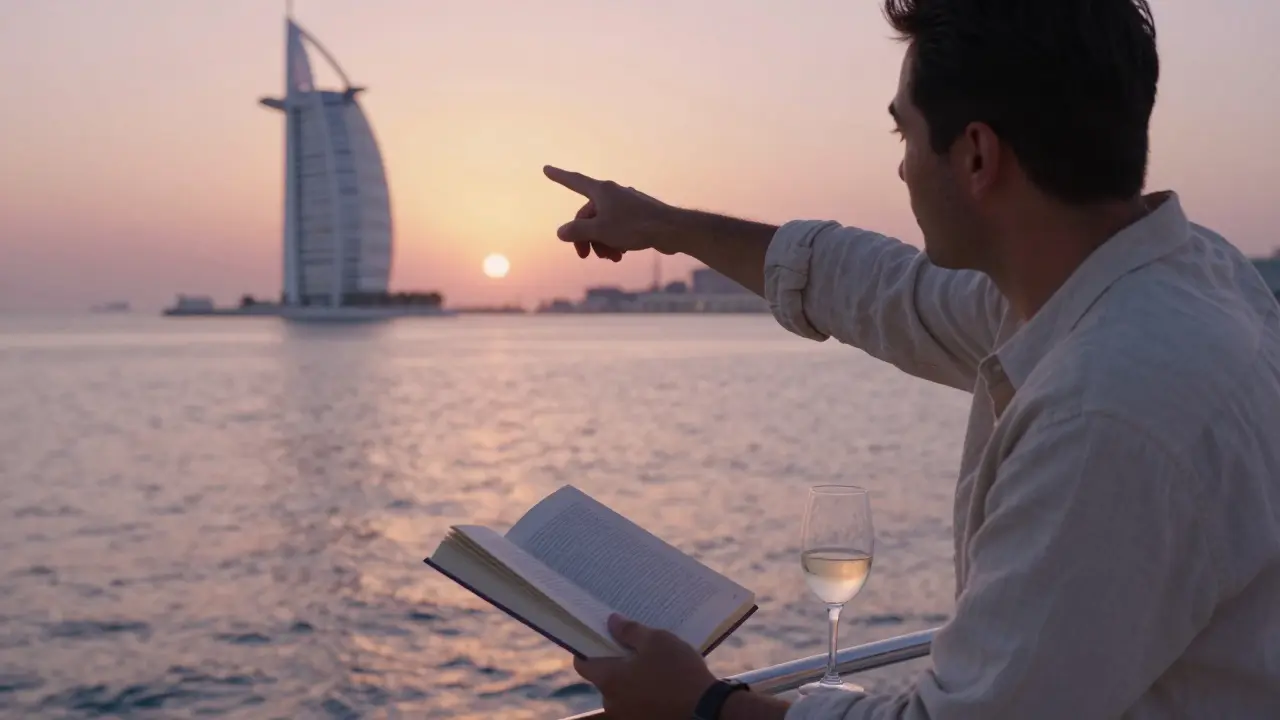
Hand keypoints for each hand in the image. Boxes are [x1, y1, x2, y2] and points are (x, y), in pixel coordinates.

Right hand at [543, 165, 680, 261]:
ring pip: (603, 224)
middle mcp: (613, 193)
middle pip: (588, 214)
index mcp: (602, 191)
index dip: (558, 176)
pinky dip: (615, 241)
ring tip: (610, 258)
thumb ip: (577, 231)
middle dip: (584, 236)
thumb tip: (561, 232)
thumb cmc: (636, 226)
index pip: (574, 181)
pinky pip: (618, 228)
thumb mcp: (600, 231)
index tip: (546, 169)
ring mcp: (626, 204)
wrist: (672, 230)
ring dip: (601, 243)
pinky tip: (621, 254)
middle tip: (584, 255)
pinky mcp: (638, 216)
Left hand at [573, 614, 716, 719]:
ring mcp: (627, 717)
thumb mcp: (657, 641)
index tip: (599, 638)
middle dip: (615, 664)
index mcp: (609, 679)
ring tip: (653, 666)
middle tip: (634, 649)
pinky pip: (636, 705)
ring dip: (631, 681)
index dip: (587, 649)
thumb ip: (630, 631)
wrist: (707, 710)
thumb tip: (612, 621)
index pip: (582, 664)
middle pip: (604, 678)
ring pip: (622, 693)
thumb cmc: (679, 672)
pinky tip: (662, 684)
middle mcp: (612, 702)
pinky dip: (643, 695)